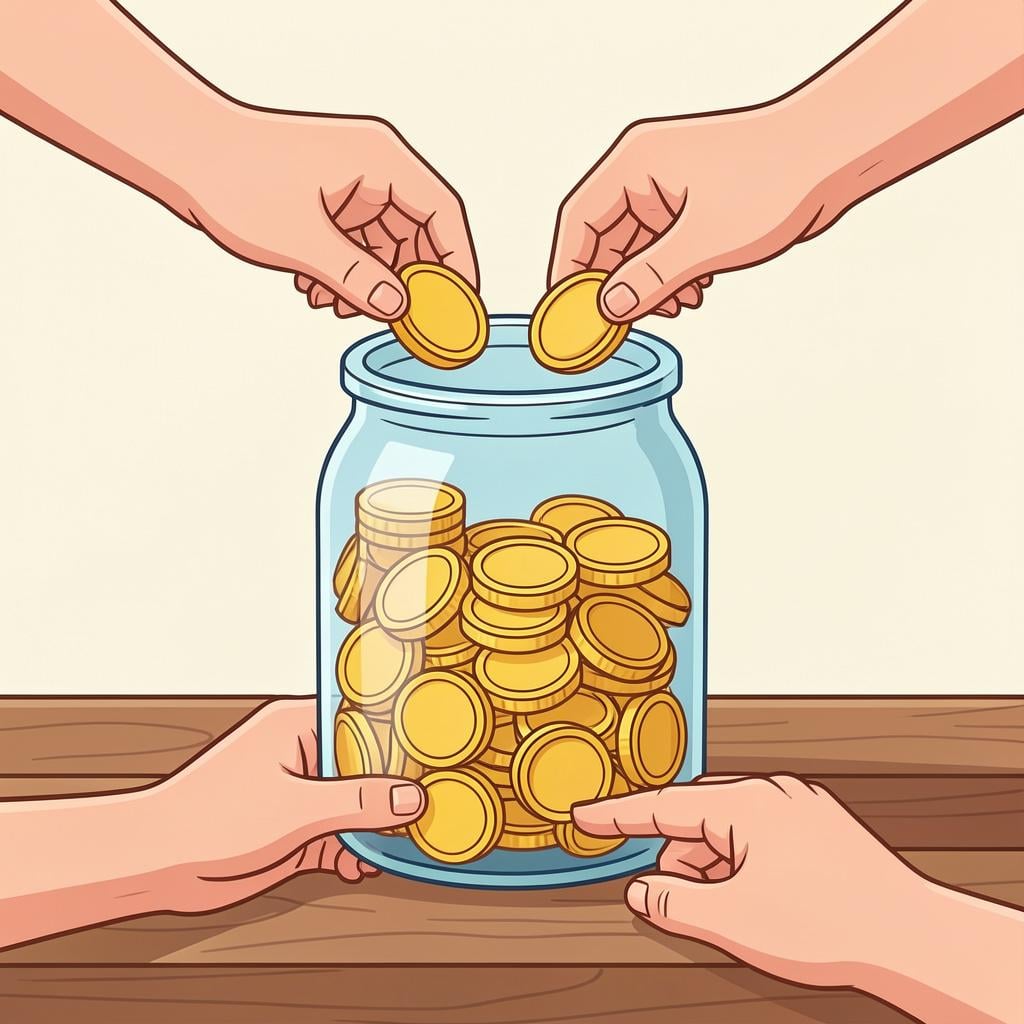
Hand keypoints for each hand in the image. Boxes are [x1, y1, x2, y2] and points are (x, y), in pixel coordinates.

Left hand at [149, 697, 423, 912]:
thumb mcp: (297, 808)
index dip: (399, 734)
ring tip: (397, 844)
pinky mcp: (291, 828)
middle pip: (364, 765)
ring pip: (353, 803)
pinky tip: (362, 866)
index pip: (363, 718)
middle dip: (392, 789)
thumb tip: (412, 797)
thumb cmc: (211, 817)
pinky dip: (351, 850)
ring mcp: (297, 792)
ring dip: (374, 827)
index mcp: (299, 725)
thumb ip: (358, 802)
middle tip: (429, 806)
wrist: (158, 861)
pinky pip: (335, 834)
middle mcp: (301, 754)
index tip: (435, 751)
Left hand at [189, 110, 476, 321]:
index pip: (443, 214)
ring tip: (337, 305)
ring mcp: (350, 182)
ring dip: (370, 282)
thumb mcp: (302, 240)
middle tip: (400, 322)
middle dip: (406, 281)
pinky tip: (319, 292)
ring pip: (385, 243)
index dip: (458, 263)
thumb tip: (399, 309)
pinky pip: (357, 242)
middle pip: (419, 233)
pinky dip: (347, 272)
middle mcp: (373, 167)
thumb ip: (357, 278)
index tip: (461, 307)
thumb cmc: (233, 176)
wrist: (179, 151)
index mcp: (381, 160)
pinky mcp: (328, 198)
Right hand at [549, 108, 825, 321]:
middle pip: (605, 237)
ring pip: (637, 246)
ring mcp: (671, 186)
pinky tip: (692, 294)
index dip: (567, 269)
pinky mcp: (695, 202)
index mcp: (635, 164)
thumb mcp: (703, 242)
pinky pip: (664, 245)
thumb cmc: (775, 178)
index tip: (565, 312)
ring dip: (647, 284)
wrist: (834, 152)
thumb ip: (650, 279)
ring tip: (674, 308)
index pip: (578, 220)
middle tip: (621, 325)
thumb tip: (609, 308)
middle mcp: (646, 171)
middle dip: (614, 284)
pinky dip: (670, 274)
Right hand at [573, 773, 926, 987]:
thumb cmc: (831, 923)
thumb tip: (642, 892)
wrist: (911, 937)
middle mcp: (772, 794)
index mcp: (744, 805)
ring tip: (723, 907)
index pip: (661, 805)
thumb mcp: (732, 919)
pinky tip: (752, 898)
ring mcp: (800, 808)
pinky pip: (761, 833)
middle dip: (676, 853)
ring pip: (731, 825)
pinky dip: (742, 861)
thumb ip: (674, 902)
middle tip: (668, 893)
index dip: (617, 815)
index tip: (585, 816)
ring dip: (712, 862)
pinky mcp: (819, 828)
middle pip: (697, 813)